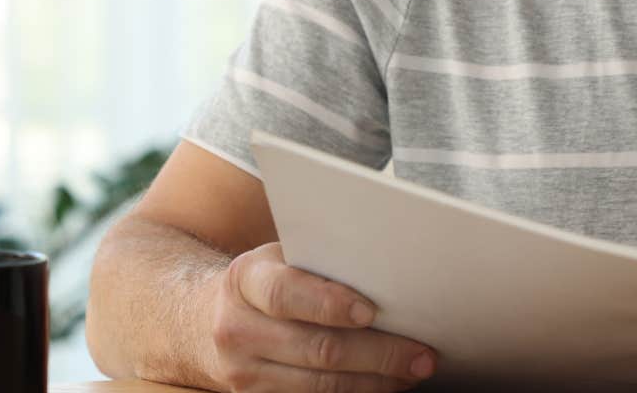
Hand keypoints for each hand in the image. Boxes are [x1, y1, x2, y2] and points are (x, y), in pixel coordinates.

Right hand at [209, 242, 437, 391]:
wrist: (214, 320)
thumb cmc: (270, 279)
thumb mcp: (282, 257)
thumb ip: (321, 263)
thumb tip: (391, 273)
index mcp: (245, 280)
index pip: (285, 294)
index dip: (329, 304)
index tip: (371, 311)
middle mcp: (238, 329)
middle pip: (316, 348)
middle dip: (378, 354)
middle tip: (422, 355)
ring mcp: (243, 373)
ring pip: (320, 385)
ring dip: (375, 381)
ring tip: (413, 372)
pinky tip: (384, 385)